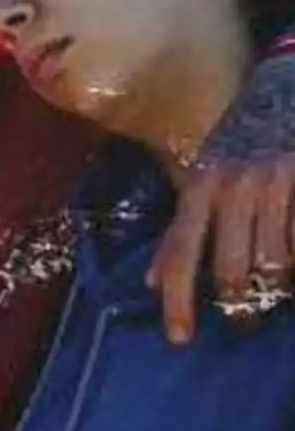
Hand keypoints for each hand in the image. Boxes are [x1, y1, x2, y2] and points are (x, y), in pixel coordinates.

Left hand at [146, 52, 294, 344]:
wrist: (283, 92)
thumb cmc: (236, 147)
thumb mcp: (199, 183)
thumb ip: (177, 234)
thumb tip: (151, 283)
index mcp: (199, 189)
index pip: (181, 252)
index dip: (178, 299)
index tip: (179, 338)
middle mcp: (233, 187)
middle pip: (232, 268)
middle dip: (237, 305)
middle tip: (241, 322)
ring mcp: (274, 184)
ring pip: (275, 262)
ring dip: (277, 288)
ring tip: (276, 294)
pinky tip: (292, 265)